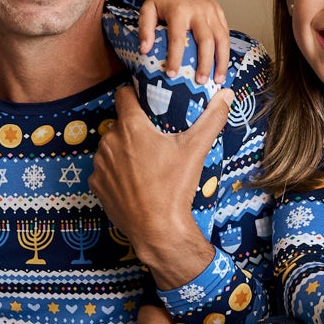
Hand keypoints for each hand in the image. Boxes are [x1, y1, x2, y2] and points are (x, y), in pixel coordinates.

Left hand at [89, 84, 232, 288]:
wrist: (157, 229)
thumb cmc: (174, 186)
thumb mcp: (196, 149)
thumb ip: (211, 118)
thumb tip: (227, 94)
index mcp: (131, 127)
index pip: (124, 95)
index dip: (134, 95)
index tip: (146, 102)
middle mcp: (109, 141)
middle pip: (120, 124)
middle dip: (134, 129)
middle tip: (154, 141)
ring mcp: (100, 164)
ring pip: (111, 147)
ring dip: (123, 151)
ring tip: (145, 165)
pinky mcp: (96, 185)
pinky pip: (105, 170)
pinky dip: (116, 173)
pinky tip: (133, 183)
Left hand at [138, 0, 230, 84]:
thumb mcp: (148, 8)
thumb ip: (145, 28)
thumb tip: (145, 51)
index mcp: (179, 11)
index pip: (178, 38)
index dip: (175, 57)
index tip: (171, 74)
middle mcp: (199, 12)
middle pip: (206, 40)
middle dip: (204, 63)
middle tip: (200, 82)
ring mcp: (212, 12)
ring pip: (222, 39)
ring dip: (221, 61)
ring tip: (217, 79)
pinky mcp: (220, 13)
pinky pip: (226, 34)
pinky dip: (226, 52)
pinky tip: (222, 66)